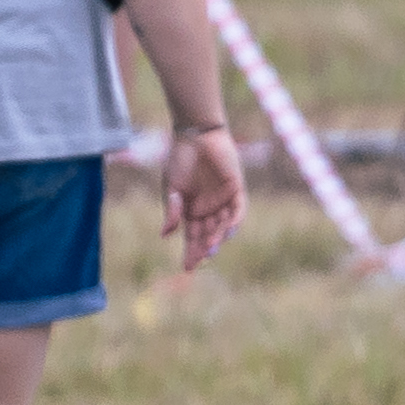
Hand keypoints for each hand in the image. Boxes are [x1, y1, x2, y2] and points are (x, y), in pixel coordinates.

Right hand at [162, 122, 248, 268]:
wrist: (195, 136)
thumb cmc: (179, 160)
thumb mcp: (171, 188)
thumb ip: (171, 210)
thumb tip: (166, 235)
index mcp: (191, 210)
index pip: (192, 236)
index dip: (190, 252)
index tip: (187, 268)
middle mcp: (208, 209)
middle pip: (207, 235)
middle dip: (203, 249)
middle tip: (198, 261)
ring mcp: (223, 200)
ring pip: (222, 226)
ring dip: (217, 237)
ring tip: (209, 248)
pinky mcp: (236, 190)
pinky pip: (238, 210)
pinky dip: (234, 221)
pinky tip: (228, 231)